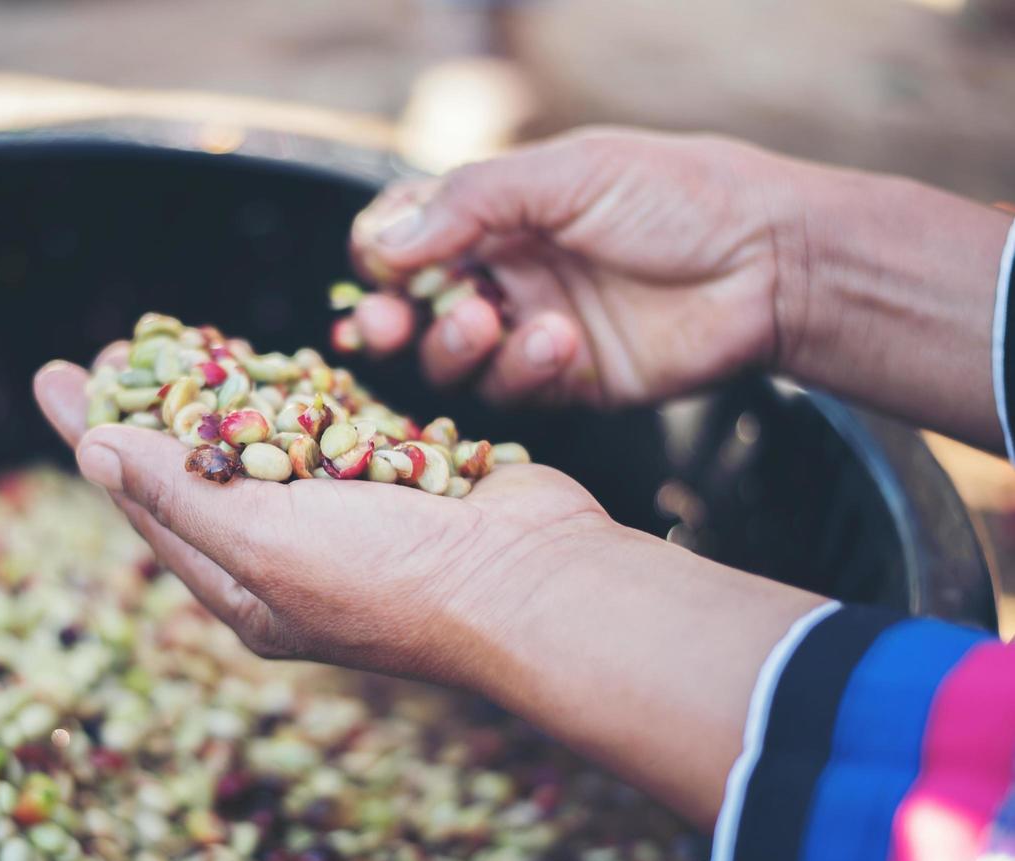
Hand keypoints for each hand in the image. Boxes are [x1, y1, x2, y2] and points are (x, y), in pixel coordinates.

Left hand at [34, 355, 822, 826]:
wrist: (535, 580)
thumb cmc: (395, 577)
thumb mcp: (265, 541)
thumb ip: (179, 492)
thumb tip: (93, 450)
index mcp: (247, 589)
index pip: (149, 504)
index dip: (96, 437)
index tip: (52, 377)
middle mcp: (289, 558)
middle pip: (199, 471)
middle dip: (147, 409)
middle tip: (105, 351)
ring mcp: (346, 518)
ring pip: (263, 442)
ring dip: (215, 391)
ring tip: (164, 340)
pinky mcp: (396, 476)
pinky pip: (328, 427)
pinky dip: (292, 391)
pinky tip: (258, 358)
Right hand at [348, 128, 795, 406]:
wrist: (773, 263)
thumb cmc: (679, 198)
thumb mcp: (570, 173)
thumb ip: (473, 201)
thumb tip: (385, 241)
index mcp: (499, 211)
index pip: (407, 234)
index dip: (381, 252)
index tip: (380, 264)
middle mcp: (506, 271)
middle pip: (412, 308)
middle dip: (389, 318)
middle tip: (386, 324)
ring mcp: (532, 329)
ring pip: (451, 359)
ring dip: (455, 345)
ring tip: (492, 322)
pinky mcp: (565, 384)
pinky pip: (510, 393)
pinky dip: (522, 370)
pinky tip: (562, 342)